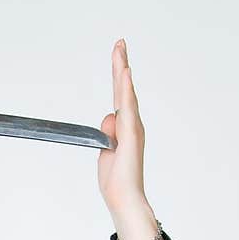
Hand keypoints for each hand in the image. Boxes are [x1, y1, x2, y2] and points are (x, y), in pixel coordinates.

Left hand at [97, 39, 147, 216]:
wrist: (123, 197)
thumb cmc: (116, 178)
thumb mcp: (106, 149)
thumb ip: (107, 132)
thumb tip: (108, 117)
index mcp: (125, 127)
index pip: (120, 95)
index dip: (119, 74)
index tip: (118, 55)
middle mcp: (132, 124)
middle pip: (124, 89)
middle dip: (121, 64)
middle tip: (119, 42)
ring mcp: (133, 128)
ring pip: (126, 94)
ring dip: (123, 71)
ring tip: (120, 50)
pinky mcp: (131, 134)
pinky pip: (127, 108)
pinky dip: (126, 90)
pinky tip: (125, 74)